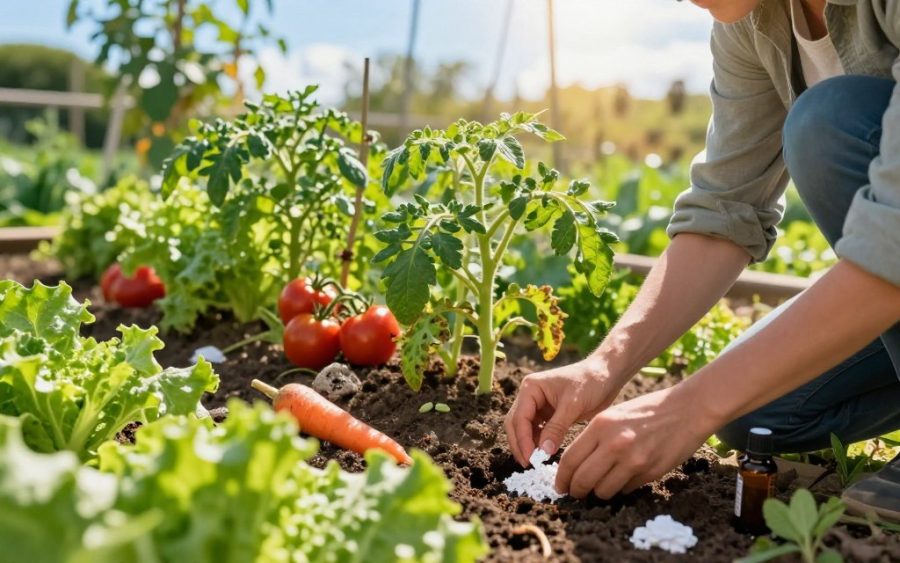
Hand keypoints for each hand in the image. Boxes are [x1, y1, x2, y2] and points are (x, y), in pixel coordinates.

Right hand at [504, 357, 614, 466]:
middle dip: (520, 444)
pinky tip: (545, 454)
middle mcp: (530, 395)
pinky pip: (537, 431)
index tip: (530, 460)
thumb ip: (556, 428)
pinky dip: (538, 443)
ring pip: (524, 429)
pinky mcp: (548, 414)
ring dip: (528, 445)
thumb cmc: (590, 382)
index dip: (522, 440)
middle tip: (529, 464)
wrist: (607, 375)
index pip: (519, 418)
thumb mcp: (572, 405)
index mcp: (531, 388)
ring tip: (537, 462)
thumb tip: (543, 452)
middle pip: (516, 424)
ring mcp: (538, 405)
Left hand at [554, 385, 715, 498]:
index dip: (561, 478)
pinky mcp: (649, 472)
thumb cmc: (647, 410)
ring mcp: (633, 460)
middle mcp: (614, 444)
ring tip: (600, 486)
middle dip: (576, 491)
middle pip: (582, 480)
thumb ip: (594, 438)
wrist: (686, 410)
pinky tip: (623, 478)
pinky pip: (625, 490)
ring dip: (598, 492)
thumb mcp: (613, 415)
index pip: (570, 460)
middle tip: (575, 493)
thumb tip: (576, 464)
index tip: (560, 485)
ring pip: (603, 491)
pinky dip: (620, 488)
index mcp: (600, 426)